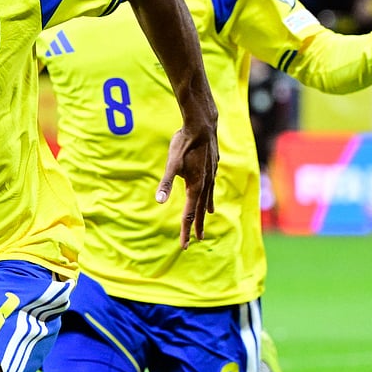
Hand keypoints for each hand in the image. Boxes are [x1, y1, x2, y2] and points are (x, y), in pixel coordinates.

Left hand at [157, 123, 218, 249]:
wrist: (202, 126)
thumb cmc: (184, 144)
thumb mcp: (171, 164)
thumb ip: (165, 183)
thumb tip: (159, 201)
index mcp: (195, 187)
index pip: (189, 215)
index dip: (185, 231)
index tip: (184, 245)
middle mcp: (206, 184)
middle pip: (200, 210)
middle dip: (197, 225)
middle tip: (197, 240)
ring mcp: (211, 175)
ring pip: (208, 197)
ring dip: (206, 210)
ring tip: (208, 217)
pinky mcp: (213, 166)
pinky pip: (212, 186)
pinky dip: (210, 194)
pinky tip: (210, 192)